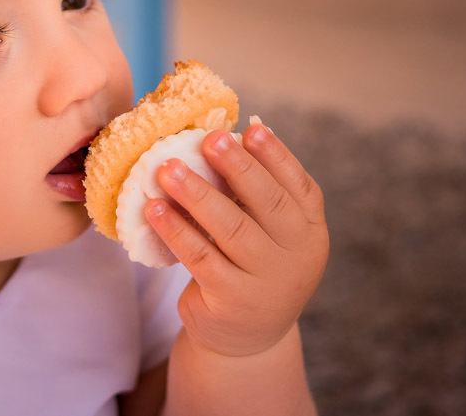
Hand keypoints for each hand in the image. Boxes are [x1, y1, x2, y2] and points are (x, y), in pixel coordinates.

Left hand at [146, 123, 329, 357]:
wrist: (248, 337)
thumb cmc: (255, 264)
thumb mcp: (272, 233)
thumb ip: (258, 193)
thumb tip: (231, 135)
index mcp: (311, 230)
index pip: (300, 187)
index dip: (277, 156)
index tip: (250, 129)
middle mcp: (297, 256)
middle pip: (268, 203)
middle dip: (238, 167)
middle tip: (209, 139)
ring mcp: (266, 281)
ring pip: (230, 229)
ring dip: (196, 194)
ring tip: (167, 169)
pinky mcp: (231, 301)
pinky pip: (200, 258)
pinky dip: (175, 230)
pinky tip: (154, 209)